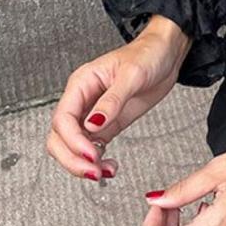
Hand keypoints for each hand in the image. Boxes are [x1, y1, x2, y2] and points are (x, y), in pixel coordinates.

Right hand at [45, 19, 190, 181]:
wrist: (166, 55)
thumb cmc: (148, 55)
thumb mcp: (132, 75)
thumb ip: (112, 100)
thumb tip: (92, 124)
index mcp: (81, 83)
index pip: (63, 118)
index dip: (72, 140)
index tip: (91, 154)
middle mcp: (82, 100)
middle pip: (59, 137)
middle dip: (72, 158)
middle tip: (94, 171)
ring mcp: (93, 114)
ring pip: (72, 146)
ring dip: (83, 163)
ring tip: (105, 170)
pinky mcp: (108, 124)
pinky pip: (92, 147)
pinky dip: (97, 161)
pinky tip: (110, 166)